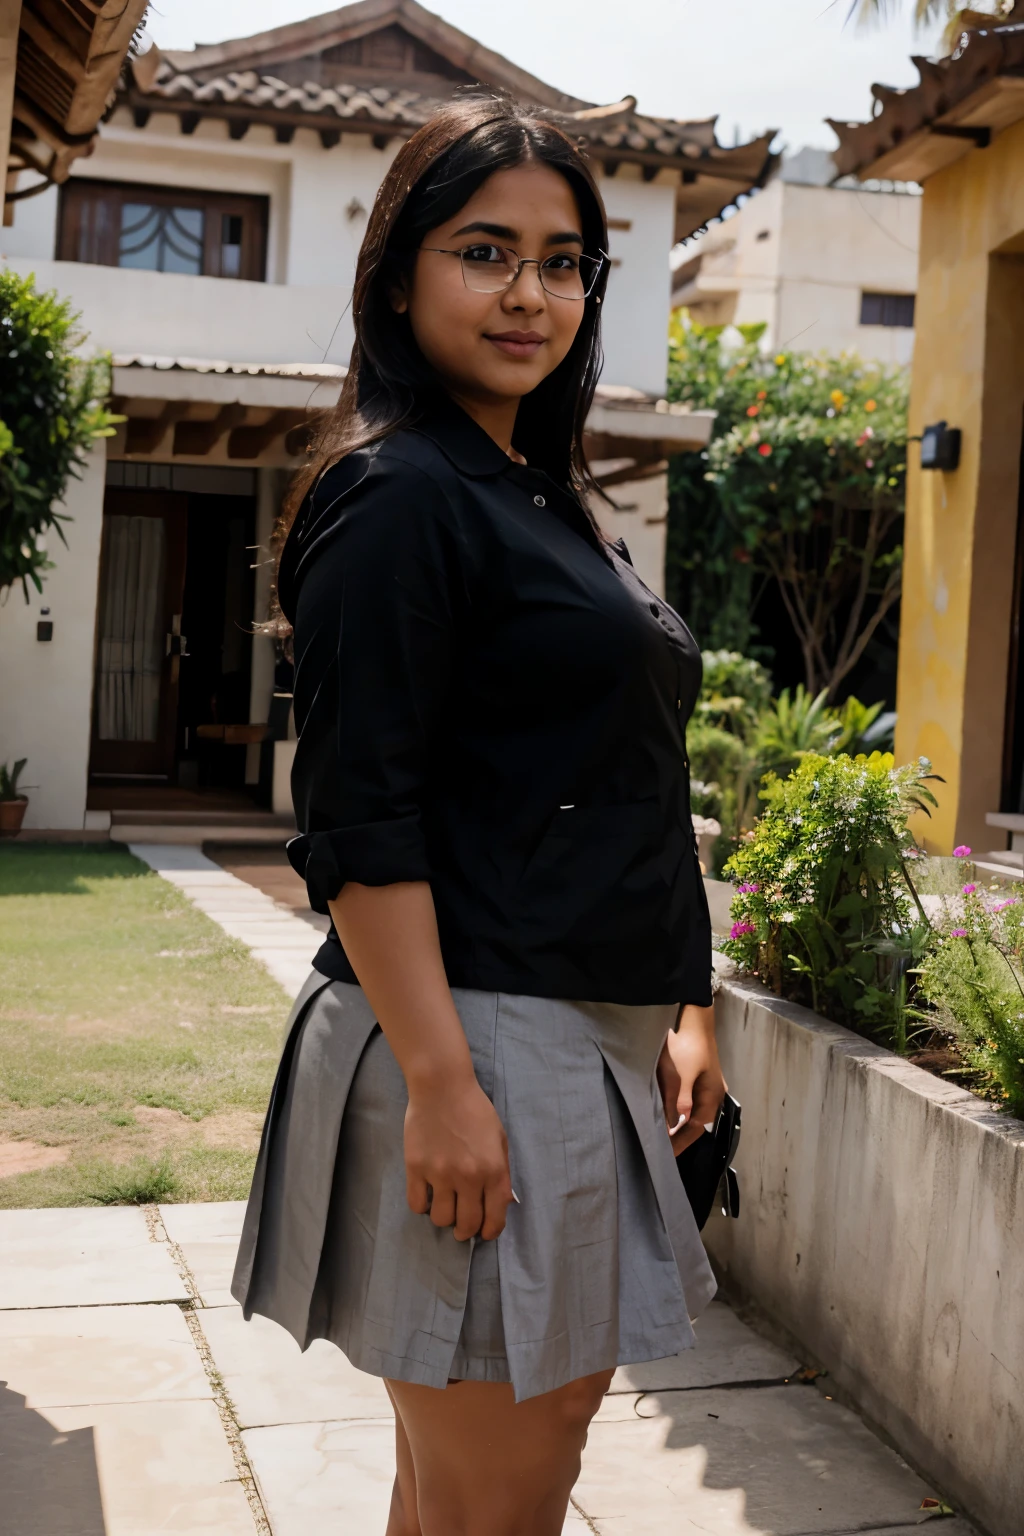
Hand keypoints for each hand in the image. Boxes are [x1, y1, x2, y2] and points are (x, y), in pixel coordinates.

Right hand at [404, 1074, 513, 1241]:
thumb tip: (501, 1203)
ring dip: (443, 1217)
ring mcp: (440, 1174)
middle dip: (465, 1231)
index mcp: (493, 1170)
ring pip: (440, 1218)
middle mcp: (468, 1177)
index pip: (494, 1218)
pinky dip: (422, 1205)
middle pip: (466, 1224)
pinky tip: (426, 1195)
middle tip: (461, 1227)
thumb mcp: (499, 1139)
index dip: (489, 1231)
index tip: (484, 1232)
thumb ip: (502, 1172)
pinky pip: (417, 1204)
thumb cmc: (474, 1109)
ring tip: (444, 1204)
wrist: (442, 1086)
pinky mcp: (416, 1168)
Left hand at [656, 1004, 726, 1156]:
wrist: (693, 1021)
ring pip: (693, 1114)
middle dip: (679, 1137)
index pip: (695, 1128)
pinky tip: (667, 1116)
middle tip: (661, 1150)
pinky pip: (689, 1104)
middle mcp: (712, 1095)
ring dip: (678, 1126)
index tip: (665, 1155)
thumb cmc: (688, 1047)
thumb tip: (674, 1125)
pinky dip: (678, 1113)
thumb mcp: (681, 1076)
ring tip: (662, 1136)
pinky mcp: (698, 1079)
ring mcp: (706, 1087)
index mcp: (711, 1097)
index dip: (679, 1142)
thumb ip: (678, 1101)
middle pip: (696, 1124)